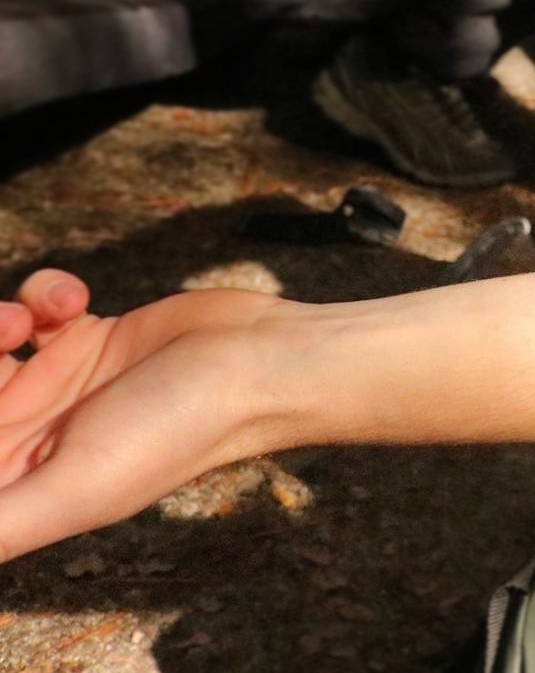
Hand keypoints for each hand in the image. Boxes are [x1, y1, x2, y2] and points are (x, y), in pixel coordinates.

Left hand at [0, 271, 283, 561]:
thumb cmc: (178, 431)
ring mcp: (58, 383)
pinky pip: (34, 307)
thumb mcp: (76, 489)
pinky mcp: (88, 334)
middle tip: (3, 336)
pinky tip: (74, 299)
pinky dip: (44, 293)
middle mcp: (30, 435)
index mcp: (18, 484)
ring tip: (29, 317)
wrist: (260, 362)